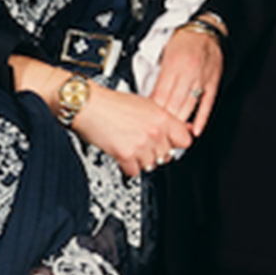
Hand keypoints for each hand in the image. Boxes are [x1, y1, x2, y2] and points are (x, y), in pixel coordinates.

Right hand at [71, 82, 194, 178]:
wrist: (89, 105)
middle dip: (156, 151)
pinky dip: (128, 166)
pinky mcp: (125, 155)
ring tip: (131, 145)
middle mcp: (154, 131)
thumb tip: (185, 129)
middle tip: (143, 142)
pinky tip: (123, 153)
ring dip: (141, 159)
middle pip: (167, 155)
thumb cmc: (113, 102)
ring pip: (151, 165)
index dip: (176, 143)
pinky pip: (134, 171)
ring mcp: (141, 144)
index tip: (171, 143)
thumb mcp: (146, 104)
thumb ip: (166, 119)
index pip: (185, 141)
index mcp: (162, 117)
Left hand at [154, 25, 222, 132]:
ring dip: (180, 122)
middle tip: (157, 133)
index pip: (160, 94)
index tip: (147, 121)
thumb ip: (160, 78)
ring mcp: (202, 78)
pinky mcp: (214, 83)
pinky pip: (207, 104)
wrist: (206, 30)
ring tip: (172, 136)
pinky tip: (195, 130)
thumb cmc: (184, 42)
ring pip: (188, 106)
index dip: (153, 111)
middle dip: (164, 120)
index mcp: (173, 64)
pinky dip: (201, 119)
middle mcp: (188, 72)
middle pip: (173, 103)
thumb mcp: (166, 55)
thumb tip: (150, 100)